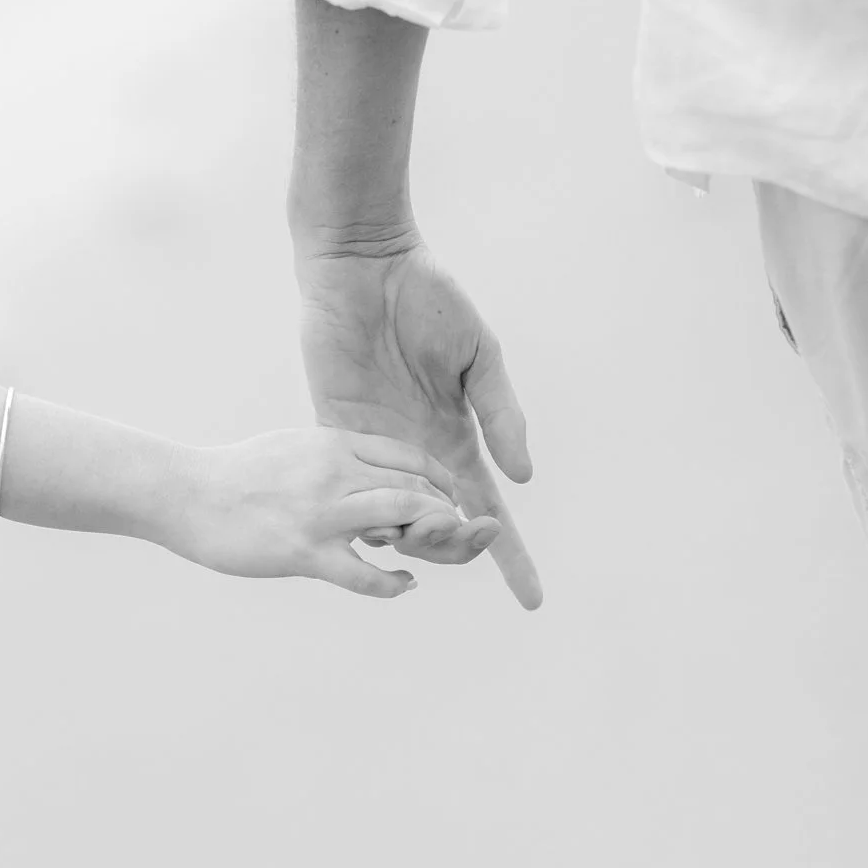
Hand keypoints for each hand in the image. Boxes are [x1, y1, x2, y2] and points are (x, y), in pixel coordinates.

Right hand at [174, 427, 499, 598]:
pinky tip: (403, 585)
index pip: (410, 456)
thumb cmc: (235, 476)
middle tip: (456, 534)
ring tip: (432, 554)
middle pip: (417, 483)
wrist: (184, 493)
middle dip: (447, 511)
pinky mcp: (304, 552)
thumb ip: (332, 457)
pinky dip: (394, 584)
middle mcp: (336, 471)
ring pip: (404, 515)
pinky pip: (365, 574)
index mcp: (334, 444)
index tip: (449, 501)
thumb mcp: (292, 450)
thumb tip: (359, 468)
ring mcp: (322, 512)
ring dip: (431, 537)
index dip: (440, 481)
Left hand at [293, 238, 539, 608]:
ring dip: (416, 540)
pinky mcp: (335, 437)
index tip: (532, 599)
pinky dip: (369, 516)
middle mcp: (418, 457)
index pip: (488, 513)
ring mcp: (375, 451)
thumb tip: (523, 477)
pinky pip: (353, 493)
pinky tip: (378, 528)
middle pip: (442, 531)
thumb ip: (500, 413)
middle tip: (467, 540)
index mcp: (457, 440)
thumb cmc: (428, 299)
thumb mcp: (478, 353)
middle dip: (460, 550)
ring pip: (397, 524)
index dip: (509, 556)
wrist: (364, 267)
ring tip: (425, 531)